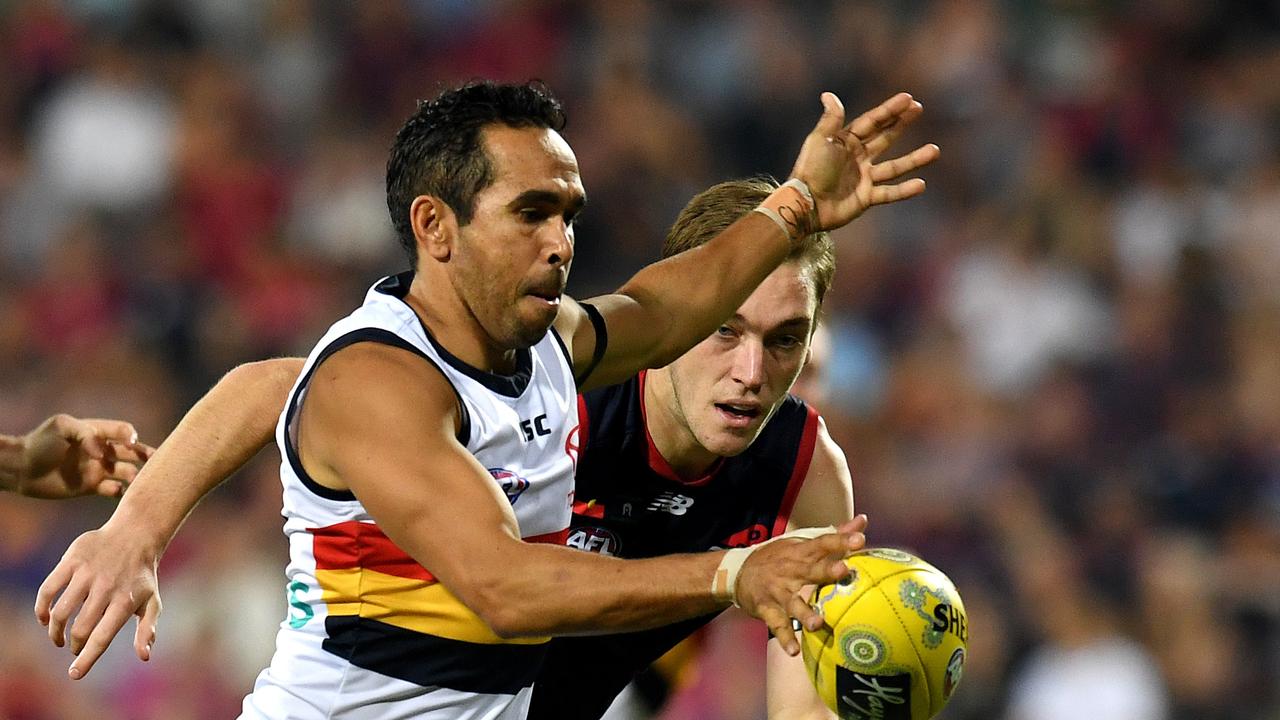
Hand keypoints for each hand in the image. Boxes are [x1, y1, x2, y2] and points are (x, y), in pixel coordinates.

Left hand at [15, 414, 153, 498]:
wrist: (21, 468)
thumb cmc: (40, 442)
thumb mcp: (63, 426)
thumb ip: (87, 434)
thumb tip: (103, 453)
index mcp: (97, 432)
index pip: (123, 431)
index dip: (131, 436)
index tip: (132, 442)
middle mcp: (101, 451)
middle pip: (131, 452)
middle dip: (146, 456)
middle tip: (159, 462)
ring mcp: (97, 469)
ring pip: (126, 472)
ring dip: (136, 476)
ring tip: (141, 482)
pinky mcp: (91, 487)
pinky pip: (113, 490)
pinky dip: (122, 492)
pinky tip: (124, 493)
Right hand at [35, 523, 162, 678]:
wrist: (135, 536)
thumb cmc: (142, 577)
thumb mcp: (151, 602)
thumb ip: (146, 630)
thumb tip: (144, 656)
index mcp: (126, 602)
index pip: (102, 637)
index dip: (86, 658)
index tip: (74, 674)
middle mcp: (106, 588)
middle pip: (80, 629)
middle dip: (74, 645)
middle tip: (74, 648)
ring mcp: (88, 573)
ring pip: (61, 612)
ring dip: (55, 631)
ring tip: (59, 637)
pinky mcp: (72, 560)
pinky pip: (48, 590)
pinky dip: (42, 609)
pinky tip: (45, 618)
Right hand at [735, 515, 868, 655]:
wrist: (738, 572)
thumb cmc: (780, 557)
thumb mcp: (802, 543)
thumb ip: (834, 534)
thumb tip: (863, 521)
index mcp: (801, 552)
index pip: (823, 543)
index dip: (841, 541)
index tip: (860, 539)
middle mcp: (790, 570)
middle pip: (810, 570)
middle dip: (826, 570)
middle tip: (843, 570)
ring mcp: (777, 591)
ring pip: (792, 603)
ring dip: (805, 613)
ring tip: (817, 623)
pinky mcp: (767, 609)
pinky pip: (777, 625)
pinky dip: (784, 638)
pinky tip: (793, 651)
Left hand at [789, 92, 938, 230]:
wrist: (806, 204)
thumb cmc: (811, 170)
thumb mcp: (819, 141)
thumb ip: (830, 119)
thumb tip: (828, 94)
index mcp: (846, 142)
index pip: (872, 122)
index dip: (889, 110)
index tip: (908, 98)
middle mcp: (857, 158)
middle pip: (884, 138)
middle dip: (901, 124)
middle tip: (919, 109)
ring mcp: (863, 178)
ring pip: (894, 167)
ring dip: (914, 159)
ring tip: (935, 151)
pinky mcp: (866, 198)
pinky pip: (889, 193)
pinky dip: (905, 190)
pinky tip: (921, 184)